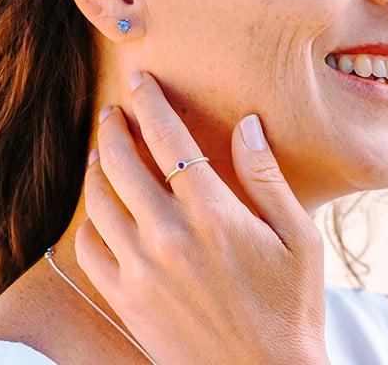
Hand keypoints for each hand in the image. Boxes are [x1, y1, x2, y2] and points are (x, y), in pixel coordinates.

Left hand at [75, 72, 328, 363]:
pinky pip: (90, 248)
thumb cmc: (290, 308)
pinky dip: (88, 219)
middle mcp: (170, 235)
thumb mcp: (299, 238)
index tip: (138, 80)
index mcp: (214, 213)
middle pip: (123, 162)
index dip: (150, 103)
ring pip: (99, 200)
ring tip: (99, 152)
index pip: (169, 138)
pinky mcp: (127, 300)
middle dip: (113, 128)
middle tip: (111, 112)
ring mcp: (142, 270)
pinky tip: (97, 208)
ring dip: (95, 167)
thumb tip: (247, 123)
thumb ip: (268, 177)